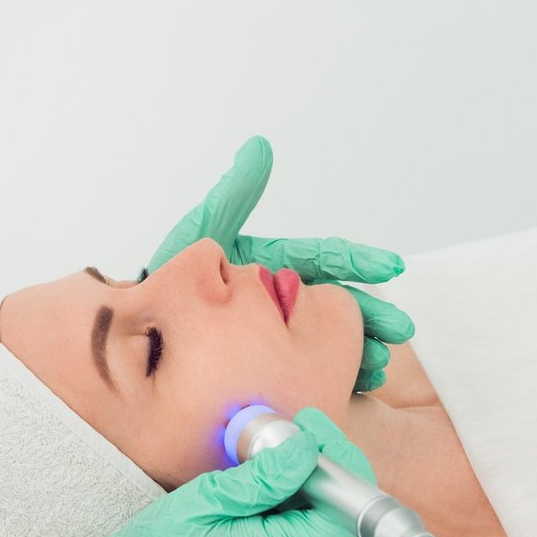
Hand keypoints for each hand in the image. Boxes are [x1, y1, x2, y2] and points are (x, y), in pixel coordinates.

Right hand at [27, 409, 374, 536]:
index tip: (311, 429)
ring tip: (252, 459)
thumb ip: (262, 478)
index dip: (341, 465)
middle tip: (279, 435)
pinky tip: (242, 491)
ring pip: (306, 525)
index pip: (347, 514)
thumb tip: (306, 451)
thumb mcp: (202, 503)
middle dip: (313, 469)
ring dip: (292, 487)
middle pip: (329, 515)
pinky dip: (275, 509)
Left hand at [148, 136, 416, 391]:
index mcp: (271, 265)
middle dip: (371, 317)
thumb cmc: (168, 281)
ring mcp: (274, 335)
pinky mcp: (267, 366)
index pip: (321, 259)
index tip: (389, 267)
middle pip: (336, 305)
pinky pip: (306, 372)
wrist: (138, 333)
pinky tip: (355, 388)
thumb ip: (233, 196)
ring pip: (329, 341)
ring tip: (378, 366)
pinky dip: (334, 379)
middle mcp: (278, 299)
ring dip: (360, 351)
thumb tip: (259, 148)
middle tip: (399, 331)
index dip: (356, 261)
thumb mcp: (202, 234)